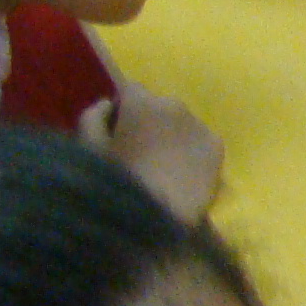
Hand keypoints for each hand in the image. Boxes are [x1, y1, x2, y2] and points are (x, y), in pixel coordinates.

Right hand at [82, 81, 224, 221]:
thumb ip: (93, 116)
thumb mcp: (88, 146)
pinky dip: (191, 151)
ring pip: (182, 124)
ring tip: (160, 166)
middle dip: (149, 122)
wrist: (154, 216)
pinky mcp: (218, 148)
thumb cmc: (114, 179)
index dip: (121, 109)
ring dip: (171, 136)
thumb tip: (109, 103)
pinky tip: (181, 174)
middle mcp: (175, 106)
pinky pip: (200, 142)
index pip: (130, 89)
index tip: (116, 130)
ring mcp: (200, 126)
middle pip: (159, 107)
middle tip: (138, 151)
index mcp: (142, 102)